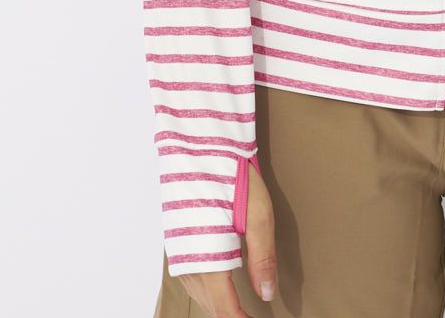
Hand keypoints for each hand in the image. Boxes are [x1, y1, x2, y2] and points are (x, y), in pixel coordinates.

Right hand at [178, 161, 277, 315]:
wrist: (202, 143)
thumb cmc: (233, 173)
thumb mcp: (259, 213)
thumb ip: (262, 256)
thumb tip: (267, 294)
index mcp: (209, 254)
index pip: (224, 306)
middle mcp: (188, 257)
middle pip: (209, 303)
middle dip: (229, 313)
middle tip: (251, 315)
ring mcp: (178, 249)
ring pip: (197, 293)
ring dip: (216, 303)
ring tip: (238, 307)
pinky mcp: (176, 239)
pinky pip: (188, 277)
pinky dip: (204, 289)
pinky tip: (216, 285)